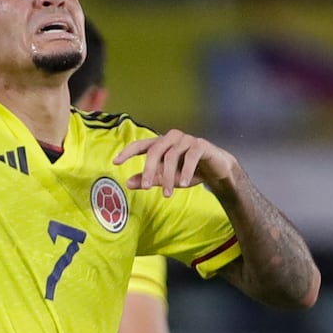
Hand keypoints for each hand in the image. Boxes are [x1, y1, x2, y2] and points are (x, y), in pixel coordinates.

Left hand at [114, 129, 239, 196]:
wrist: (217, 171)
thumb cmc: (189, 172)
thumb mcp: (168, 178)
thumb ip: (150, 179)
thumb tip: (128, 183)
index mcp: (161, 144)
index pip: (140, 145)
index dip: (127, 152)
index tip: (115, 162)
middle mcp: (171, 138)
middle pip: (154, 150)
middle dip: (149, 170)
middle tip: (146, 187)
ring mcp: (186, 139)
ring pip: (171, 156)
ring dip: (168, 177)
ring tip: (168, 194)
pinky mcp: (200, 145)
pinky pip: (190, 157)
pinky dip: (185, 172)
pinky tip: (183, 184)